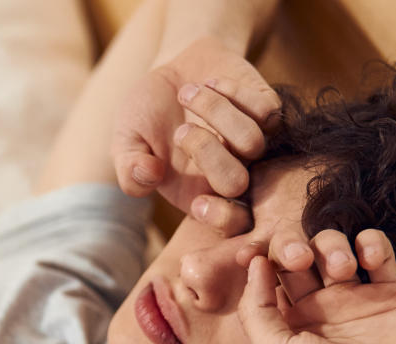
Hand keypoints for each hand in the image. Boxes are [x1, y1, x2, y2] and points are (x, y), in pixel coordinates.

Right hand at [112, 36, 279, 211]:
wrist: (173, 68)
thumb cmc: (147, 112)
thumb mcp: (126, 141)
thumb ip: (129, 169)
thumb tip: (150, 174)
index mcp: (199, 194)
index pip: (229, 224)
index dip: (220, 218)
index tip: (197, 202)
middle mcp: (233, 174)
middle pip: (236, 182)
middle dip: (204, 152)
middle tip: (179, 131)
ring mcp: (255, 144)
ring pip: (252, 141)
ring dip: (213, 111)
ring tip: (186, 93)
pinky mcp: (269, 113)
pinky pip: (266, 111)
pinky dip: (232, 91)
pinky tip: (211, 83)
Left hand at [237, 228, 395, 343]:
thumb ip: (257, 309)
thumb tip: (255, 264)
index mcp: (289, 322)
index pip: (268, 275)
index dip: (261, 257)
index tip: (254, 253)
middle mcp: (321, 307)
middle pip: (299, 253)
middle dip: (294, 245)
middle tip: (302, 259)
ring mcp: (357, 297)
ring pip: (335, 246)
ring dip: (332, 245)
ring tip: (344, 269)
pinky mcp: (393, 292)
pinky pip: (378, 250)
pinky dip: (371, 242)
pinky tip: (367, 259)